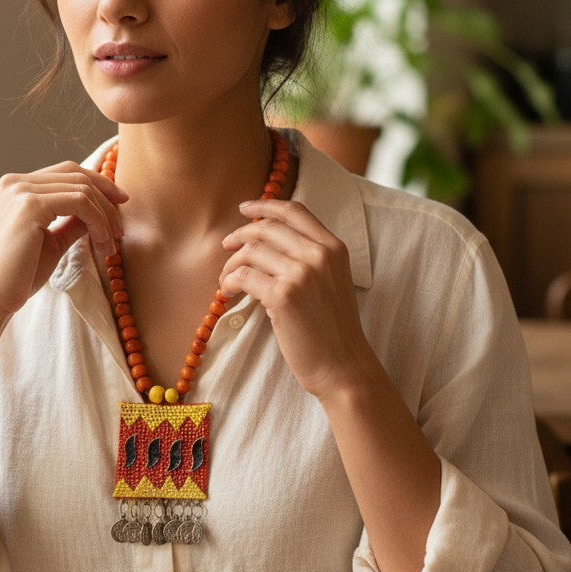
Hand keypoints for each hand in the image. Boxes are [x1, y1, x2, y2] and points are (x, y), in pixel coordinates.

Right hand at [0, 163, 126, 324]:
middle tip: (120, 230)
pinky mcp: (30, 205)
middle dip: (107, 199)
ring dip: (105, 216)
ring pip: (82, 188)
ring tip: (110, 245)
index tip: (120, 204)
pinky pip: (80, 202)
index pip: (67, 171)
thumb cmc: (18, 275)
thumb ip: (73, 221)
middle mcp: (15, 182)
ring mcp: (20, 190)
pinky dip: (98, 221)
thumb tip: (102, 211)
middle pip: (77, 174)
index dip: (99, 184)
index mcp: (16, 186)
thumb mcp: (52, 241)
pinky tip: (102, 243)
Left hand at [220, 198, 369, 396]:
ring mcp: (301, 274)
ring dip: (231, 264)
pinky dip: (229, 282)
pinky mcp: (283, 296)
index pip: (295, 211)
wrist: (343, 366)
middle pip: (267, 228)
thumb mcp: (332, 281)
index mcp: (334, 247)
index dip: (265, 205)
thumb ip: (310, 258)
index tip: (245, 209)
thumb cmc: (333, 329)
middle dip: (240, 234)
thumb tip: (267, 242)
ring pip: (251, 251)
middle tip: (227, 247)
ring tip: (227, 280)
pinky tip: (228, 293)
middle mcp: (319, 255)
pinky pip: (243, 277)